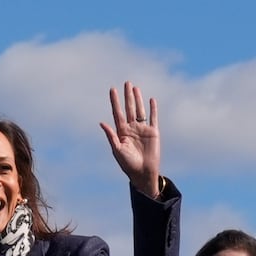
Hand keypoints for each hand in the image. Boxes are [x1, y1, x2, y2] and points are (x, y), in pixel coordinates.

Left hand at [100, 81, 160, 197]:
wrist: (143, 173)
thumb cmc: (128, 164)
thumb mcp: (117, 150)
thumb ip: (111, 136)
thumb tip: (101, 122)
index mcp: (121, 132)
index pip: (117, 113)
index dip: (115, 101)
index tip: (112, 90)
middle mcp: (131, 128)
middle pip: (129, 108)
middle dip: (127, 96)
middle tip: (126, 82)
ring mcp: (142, 129)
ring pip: (140, 110)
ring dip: (138, 99)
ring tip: (135, 88)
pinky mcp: (154, 132)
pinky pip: (153, 118)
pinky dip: (153, 109)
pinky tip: (151, 99)